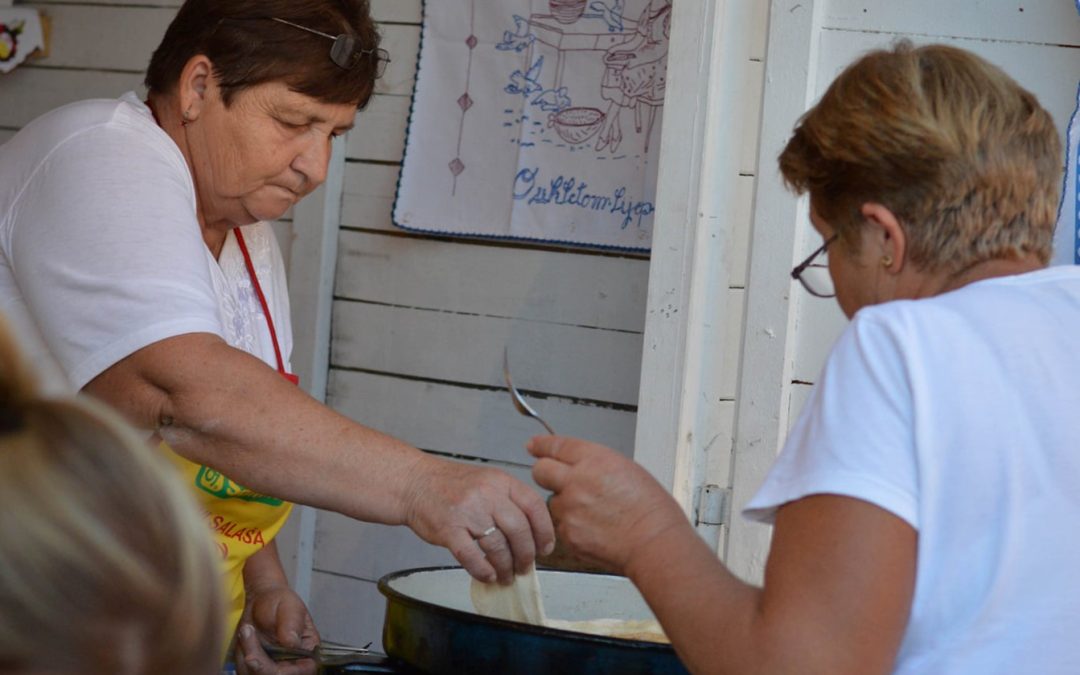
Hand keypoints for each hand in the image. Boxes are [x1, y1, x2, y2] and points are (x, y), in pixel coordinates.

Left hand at [234, 584, 319, 674]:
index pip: (302, 671)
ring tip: (247, 629)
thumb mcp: (290, 608)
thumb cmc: (281, 603)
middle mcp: (292, 665)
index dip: (282, 671)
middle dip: (258, 660)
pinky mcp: (256, 669)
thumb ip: (292, 624)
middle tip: (247, 631)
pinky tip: (245, 635)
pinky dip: (240, 655)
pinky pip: (244, 670)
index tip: (258, 659)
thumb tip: (292, 643)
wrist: (263, 601)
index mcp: (308, 652)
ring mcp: (273, 669)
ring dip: (247, 654)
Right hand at [403, 455, 554, 583]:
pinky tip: (487, 575)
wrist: (414, 483)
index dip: (544, 531)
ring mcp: (467, 511)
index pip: (534, 506)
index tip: (546, 548)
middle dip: (526, 555)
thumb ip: (509, 502)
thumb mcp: (487, 481)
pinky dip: (482, 570)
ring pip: (497, 546)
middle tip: (525, 568)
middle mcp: (487, 494)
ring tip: (505, 575)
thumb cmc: (452, 486)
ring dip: (505, 567)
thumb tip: (533, 536)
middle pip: (519, 530)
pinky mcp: (448, 529)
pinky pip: (471, 556)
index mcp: (501, 481)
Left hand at [528, 436, 686, 574]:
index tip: (534, 446)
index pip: (556, 446)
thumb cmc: (652, 509)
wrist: (655, 543)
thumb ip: (598, 465)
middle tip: (556, 480)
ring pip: (552, 502)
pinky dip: (573, 528)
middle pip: (540, 471)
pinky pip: (561, 526)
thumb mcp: (628, 470)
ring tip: (594, 514)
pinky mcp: (568, 534)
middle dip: (545, 474)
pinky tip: (595, 530)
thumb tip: (584, 468)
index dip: (542, 446)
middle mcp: (576, 481)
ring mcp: (569, 509)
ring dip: (564, 505)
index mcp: (594, 460)